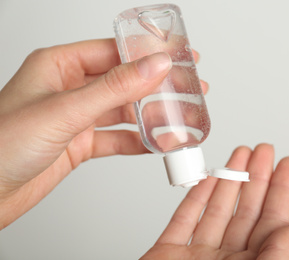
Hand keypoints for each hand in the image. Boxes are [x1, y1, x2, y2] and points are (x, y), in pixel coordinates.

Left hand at [0, 39, 205, 228]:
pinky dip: (140, 141)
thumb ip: (114, 89)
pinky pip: (117, 138)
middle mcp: (70, 89)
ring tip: (182, 117)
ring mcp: (76, 117)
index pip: (114, 51)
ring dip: (153, 116)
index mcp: (60, 66)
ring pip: (124, 111)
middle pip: (125, 81)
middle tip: (189, 87)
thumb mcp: (64, 110)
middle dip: (159, 86)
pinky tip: (158, 142)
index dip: (149, 53)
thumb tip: (154, 66)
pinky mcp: (80, 144)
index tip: (178, 56)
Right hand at [141, 144, 288, 258]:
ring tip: (239, 154)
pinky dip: (196, 196)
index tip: (287, 164)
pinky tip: (208, 179)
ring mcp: (197, 257)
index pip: (273, 224)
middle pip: (247, 211)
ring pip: (217, 209)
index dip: (282, 190)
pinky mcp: (168, 254)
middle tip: (264, 150)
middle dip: (256, 176)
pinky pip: (184, 219)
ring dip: (229, 179)